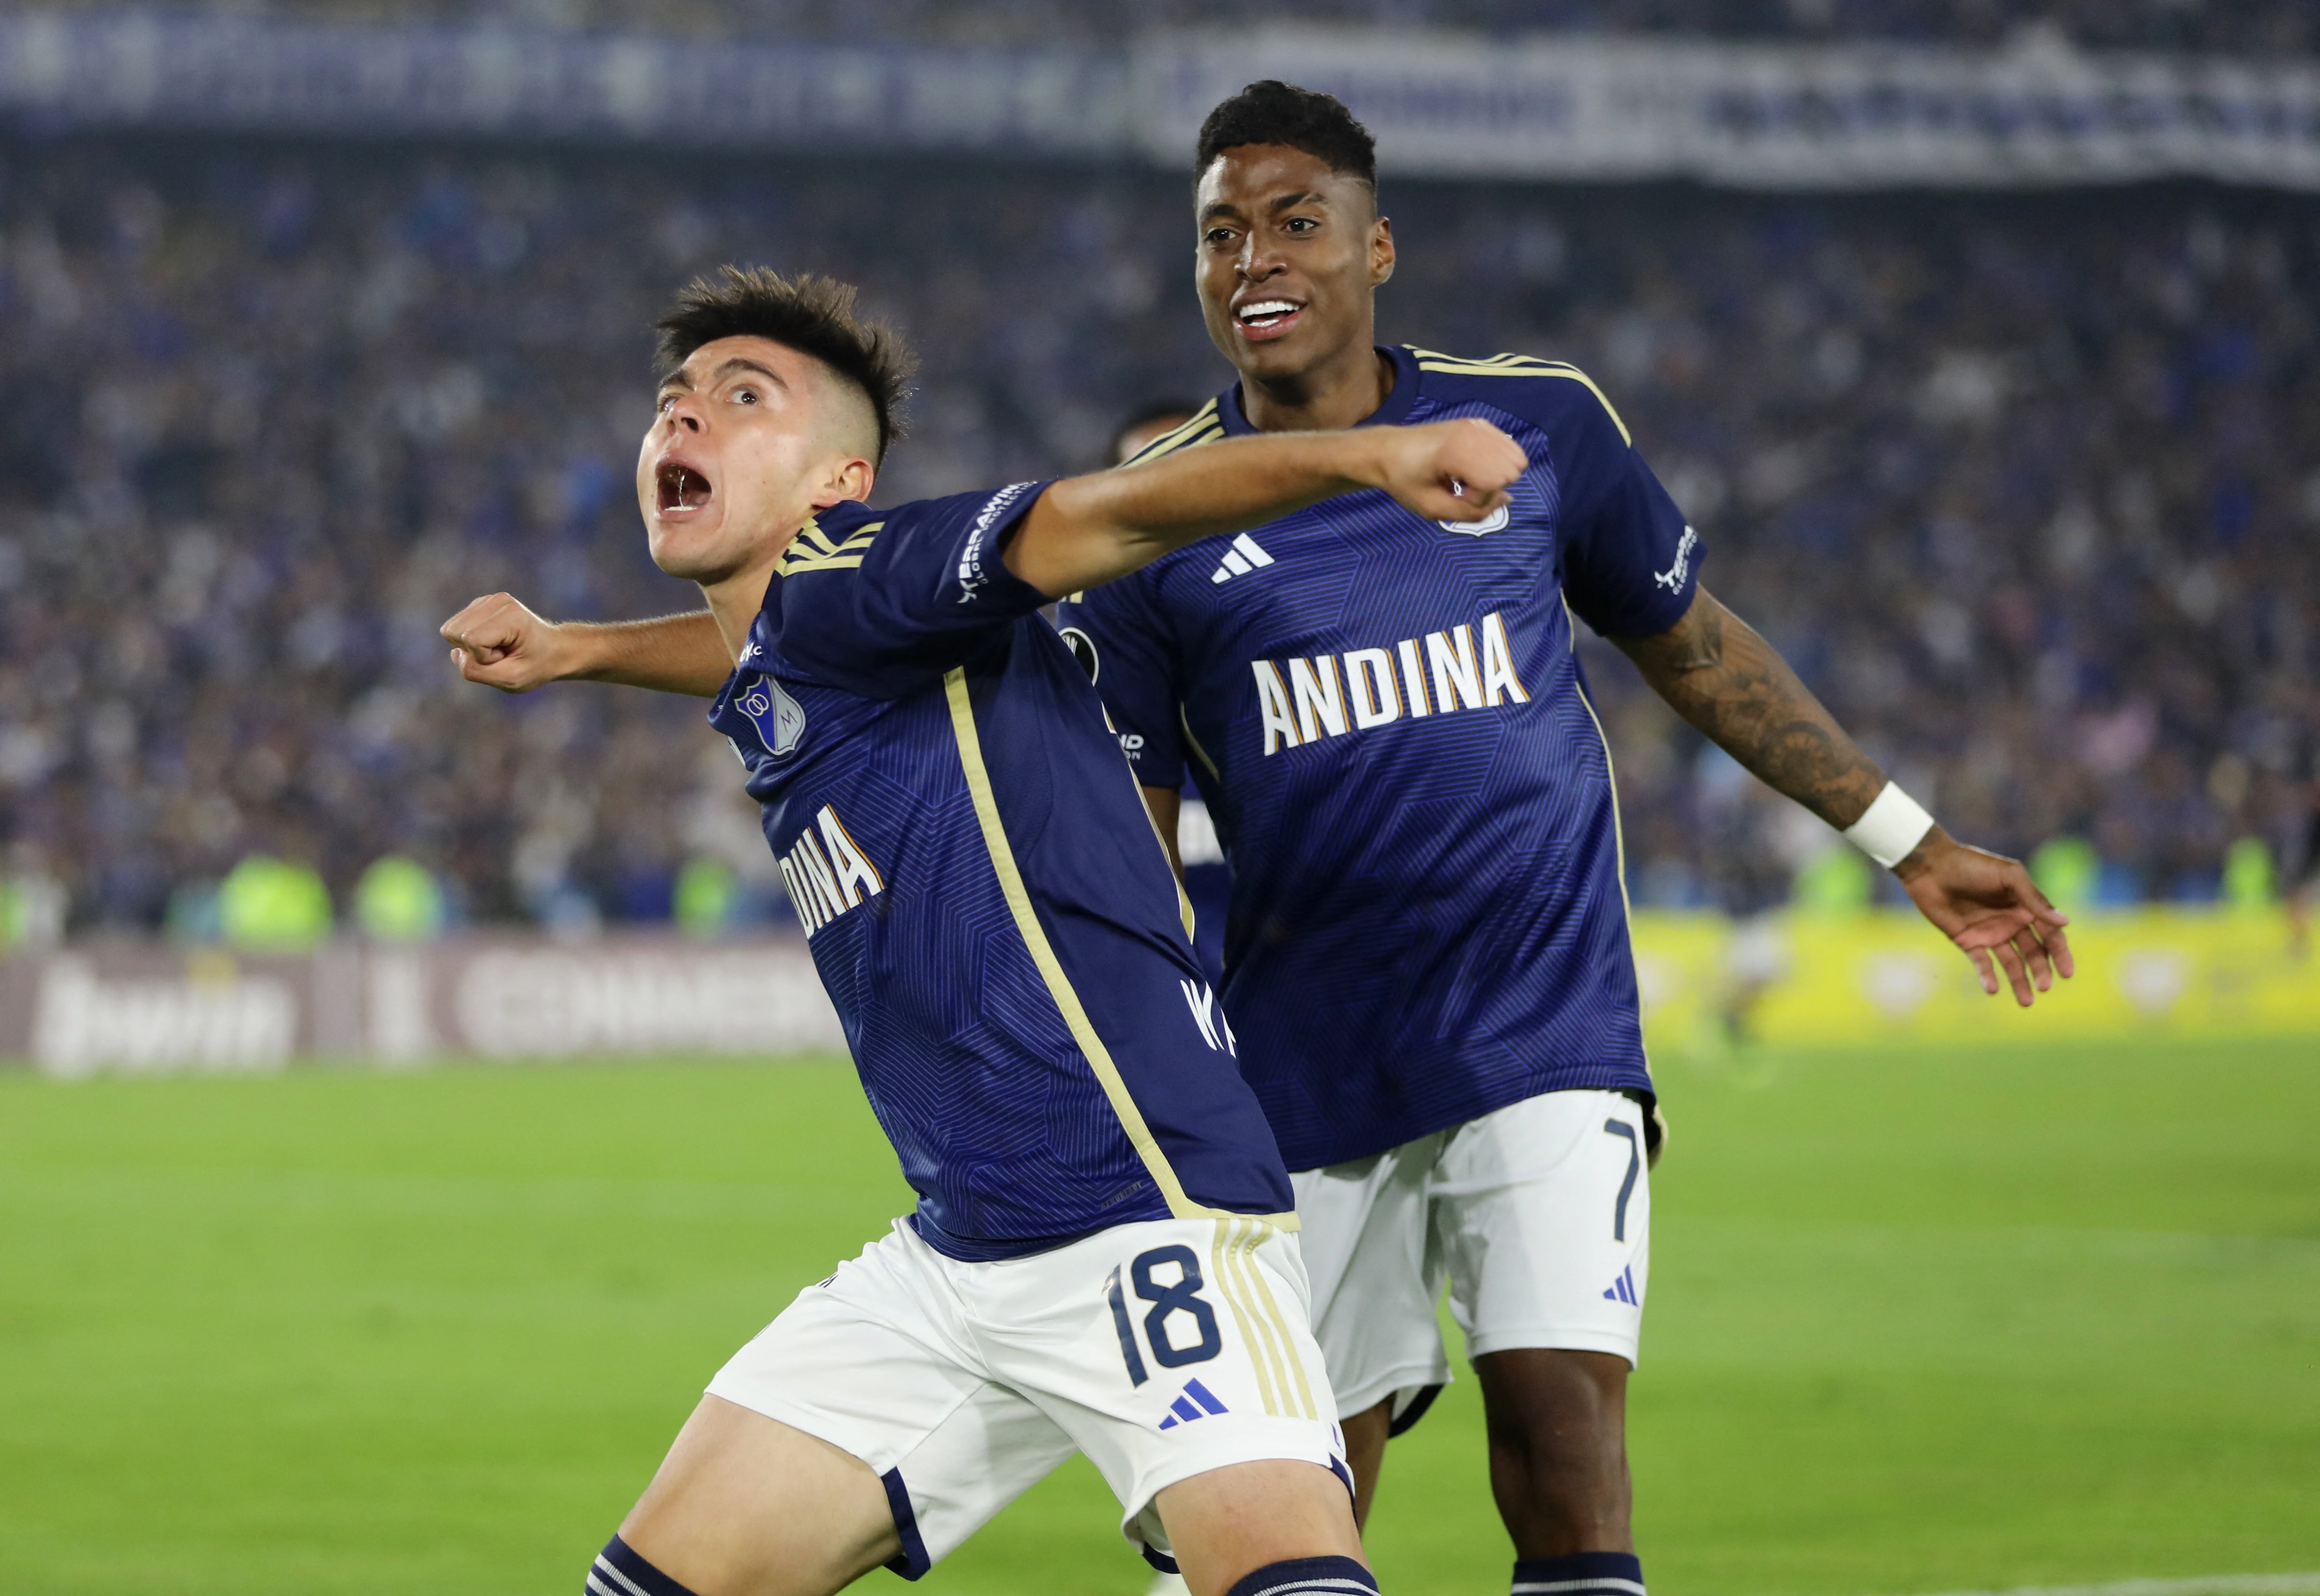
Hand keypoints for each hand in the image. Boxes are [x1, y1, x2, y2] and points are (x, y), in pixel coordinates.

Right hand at [441, 592, 573, 692]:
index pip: (471, 640)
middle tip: (501, 653)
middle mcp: (498, 601)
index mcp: (511, 616)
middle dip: (473, 651)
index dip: (484, 658)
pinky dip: (470, 640)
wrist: (553, 650)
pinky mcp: (479, 604)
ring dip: (470, 646)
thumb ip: (477, 672)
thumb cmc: (536, 666)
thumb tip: (455, 653)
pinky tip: (493, 641)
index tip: (506, 657)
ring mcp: (487, 599)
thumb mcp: (511, 680)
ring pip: (451, 629)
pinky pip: (456, 627)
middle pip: (454, 632)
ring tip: (498, 648)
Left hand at [1364, 418, 1527, 522]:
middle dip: (1492, 487)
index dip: (1479, 498)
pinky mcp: (1479, 423)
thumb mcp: (1433, 508)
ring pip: (1515, 457)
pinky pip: (1508, 447)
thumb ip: (1473, 513)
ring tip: (1467, 476)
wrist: (1388, 451)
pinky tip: (1473, 465)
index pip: (1496, 481)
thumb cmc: (1405, 481)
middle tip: (1462, 487)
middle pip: (1512, 469)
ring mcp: (1477, 424)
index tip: (1455, 495)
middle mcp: (1471, 432)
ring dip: (1496, 474)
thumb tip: (1508, 498)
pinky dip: (1497, 461)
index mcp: (1455, 451)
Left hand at [1895, 829, 2074, 1006]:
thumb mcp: (2008, 876)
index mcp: (2025, 906)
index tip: (2067, 973)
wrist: (1930, 867)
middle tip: (2045, 987)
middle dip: (2041, 971)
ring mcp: (1989, 933)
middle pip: (2033, 952)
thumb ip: (2034, 899)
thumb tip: (2065, 922)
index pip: (2049, 933)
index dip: (2060, 953)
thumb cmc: (1972, 865)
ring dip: (2019, 981)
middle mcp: (2011, 922)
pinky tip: (1992, 989)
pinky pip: (1982, 963)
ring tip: (2026, 1002)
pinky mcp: (1967, 941)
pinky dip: (1988, 976)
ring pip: (2011, 963)